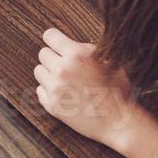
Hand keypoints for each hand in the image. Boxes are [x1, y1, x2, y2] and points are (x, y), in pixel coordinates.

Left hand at [34, 29, 137, 149]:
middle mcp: (62, 69)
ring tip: (65, 80)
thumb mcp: (107, 61)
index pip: (50, 36)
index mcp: (76, 55)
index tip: (56, 43)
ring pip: (39, 71)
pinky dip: (48, 91)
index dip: (54, 39)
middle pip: (43, 53)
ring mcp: (55, 89)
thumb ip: (86, 50)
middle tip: (66, 66)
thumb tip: (70, 43)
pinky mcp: (52, 105)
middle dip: (53, 57)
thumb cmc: (117, 90)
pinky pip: (40, 90)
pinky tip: (64, 94)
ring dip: (49, 73)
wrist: (118, 121)